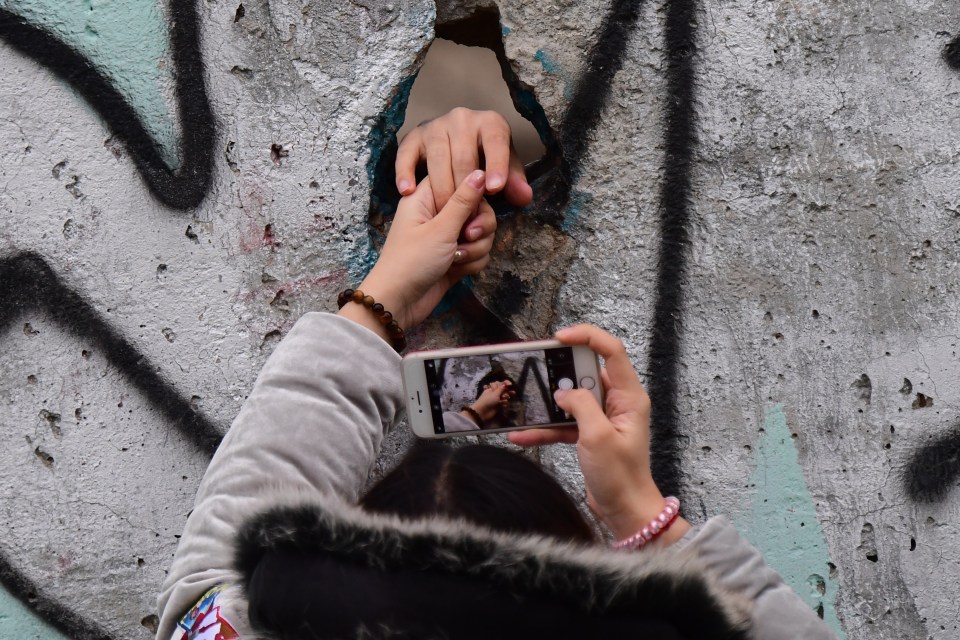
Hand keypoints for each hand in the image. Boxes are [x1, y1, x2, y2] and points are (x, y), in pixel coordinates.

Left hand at [348, 171, 495, 331]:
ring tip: (456, 260)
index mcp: (426, 198)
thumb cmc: (411, 262)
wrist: (399, 303)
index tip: (472, 208)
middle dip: (480, 226)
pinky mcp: (455, 257)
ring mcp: (447, 237)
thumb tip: (480, 172)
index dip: (472, 192)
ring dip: (475, 249)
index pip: (460, 179)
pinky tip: (456, 271)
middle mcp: (437, 214)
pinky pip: (478, 252)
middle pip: (478, 208)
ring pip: (481, 233)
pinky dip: (472, 263)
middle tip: (467, 237)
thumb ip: (464, 201)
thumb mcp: (440, 229)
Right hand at [396, 108, 532, 215]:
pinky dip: (405, 172)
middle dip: (465, 190)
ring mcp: (435, 126)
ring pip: (437, 158)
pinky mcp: (414, 136)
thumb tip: (523, 196)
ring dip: (440, 189)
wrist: (455, 143)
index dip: (496, 165)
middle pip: (464, 156)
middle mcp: (462, 119)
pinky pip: (406, 154)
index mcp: (490, 123)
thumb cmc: (485, 159)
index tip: (493, 189)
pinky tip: (407, 192)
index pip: (496, 142)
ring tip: (444, 214)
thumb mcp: (504, 169)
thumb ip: (514, 183)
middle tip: (467, 218)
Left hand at [469, 380, 513, 420]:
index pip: (499, 384)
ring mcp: (496, 400)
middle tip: (513, 393)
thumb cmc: (488, 400)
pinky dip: (504, 403)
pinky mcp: (497, 406)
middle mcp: (494, 393)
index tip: (510, 384)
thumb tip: (504, 384)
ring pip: (504, 397)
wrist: (483, 412)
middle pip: (502, 390)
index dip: (505, 383)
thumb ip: (501, 388)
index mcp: (492, 388)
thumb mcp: (495, 393)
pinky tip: (503, 405)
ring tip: (505, 399)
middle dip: (507, 391)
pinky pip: (503, 403)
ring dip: (506, 397)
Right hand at [508, 325, 689, 544]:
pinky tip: (521, 435)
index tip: (560, 337)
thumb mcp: (598, 437)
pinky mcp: (589, 433)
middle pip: (587, 372)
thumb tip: (563, 393)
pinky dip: (545, 428)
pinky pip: (564, 422)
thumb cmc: (621, 477)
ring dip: (548, 404)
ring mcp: (602, 418)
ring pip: (571, 398)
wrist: (625, 510)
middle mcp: (618, 402)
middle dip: (561, 373)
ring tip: (525, 403)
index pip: (612, 351)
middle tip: (538, 373)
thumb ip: (581, 406)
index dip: (587, 337)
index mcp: (629, 397)